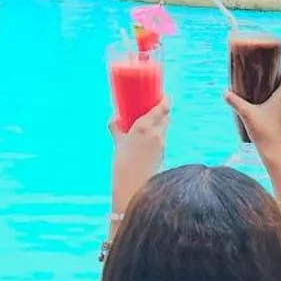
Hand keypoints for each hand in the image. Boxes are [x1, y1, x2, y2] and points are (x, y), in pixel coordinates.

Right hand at [110, 96, 169, 218]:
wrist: (132, 186)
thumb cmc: (122, 163)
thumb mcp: (118, 143)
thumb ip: (117, 130)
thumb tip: (113, 119)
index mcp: (145, 127)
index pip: (163, 108)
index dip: (166, 100)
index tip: (164, 95)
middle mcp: (156, 134)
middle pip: (167, 116)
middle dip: (163, 111)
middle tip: (156, 106)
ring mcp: (161, 144)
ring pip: (165, 128)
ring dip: (160, 123)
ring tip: (151, 122)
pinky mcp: (162, 154)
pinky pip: (162, 140)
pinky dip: (158, 136)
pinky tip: (150, 139)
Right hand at [225, 70, 280, 159]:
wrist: (274, 151)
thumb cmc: (263, 131)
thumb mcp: (246, 113)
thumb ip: (235, 101)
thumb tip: (225, 92)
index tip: (271, 70)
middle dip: (273, 84)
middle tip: (260, 82)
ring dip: (274, 97)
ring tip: (261, 97)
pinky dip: (275, 107)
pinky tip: (264, 111)